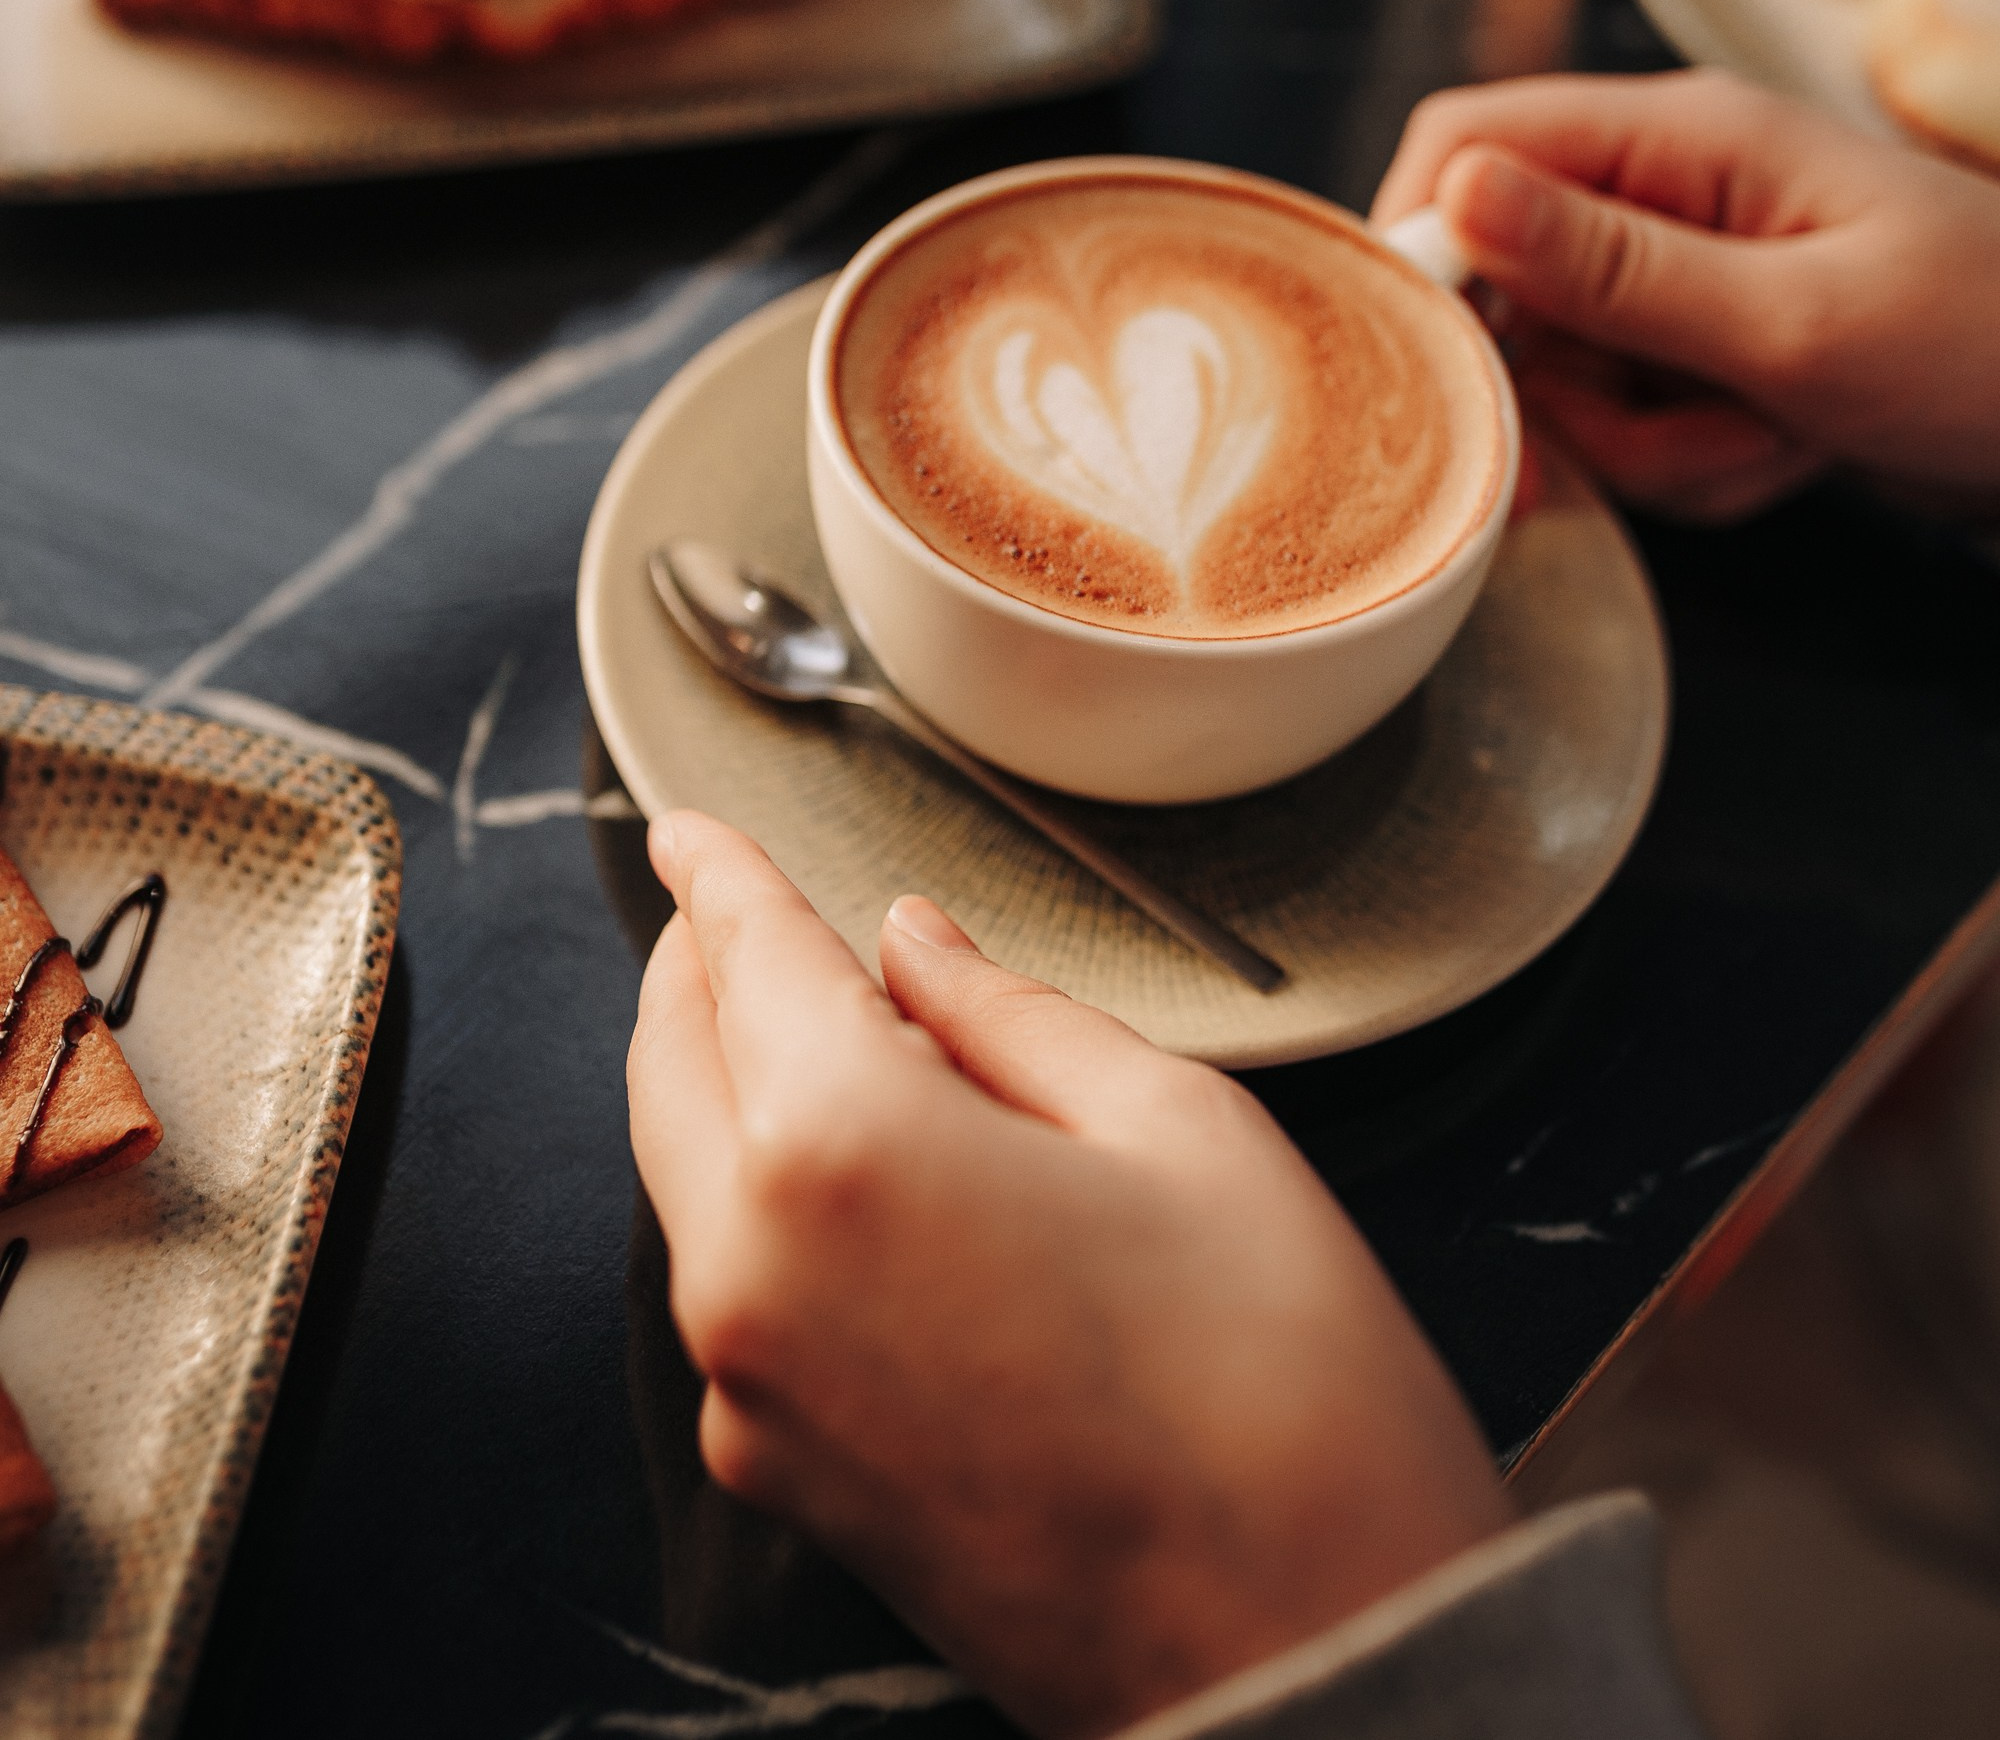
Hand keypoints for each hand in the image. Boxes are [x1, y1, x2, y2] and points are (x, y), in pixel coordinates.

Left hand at [628, 813, 1510, 1739]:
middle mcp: (751, 1271)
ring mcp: (750, 1392)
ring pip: (687, 1175)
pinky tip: (862, 1175)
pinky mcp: (782, 1479)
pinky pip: (732, 1286)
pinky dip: (763, 1198)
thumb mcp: (1175, 1126)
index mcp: (841, 1148)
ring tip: (829, 1030)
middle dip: (701, 970)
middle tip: (739, 910)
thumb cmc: (1280, 1385)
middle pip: (673, 1063)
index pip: (745, 958)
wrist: (1315, 1661)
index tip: (687, 827)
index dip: (717, 874)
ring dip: (729, 1082)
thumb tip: (913, 947)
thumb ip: (1008, 1014)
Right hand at [1372, 69, 1999, 522]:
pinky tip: (1782, 453)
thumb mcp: (1789, 320)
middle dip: (1571, 393)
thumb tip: (1456, 193)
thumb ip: (1613, 267)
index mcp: (1678, 135)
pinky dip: (1687, 463)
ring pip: (1563, 377)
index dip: (1424, 246)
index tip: (1446, 361)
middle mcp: (1660, 192)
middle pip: (1503, 288)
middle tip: (1680, 427)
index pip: (1466, 142)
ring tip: (1769, 438)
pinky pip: (1624, 423)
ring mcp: (1678, 277)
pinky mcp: (1699, 350)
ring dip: (1647, 445)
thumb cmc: (1983, 348)